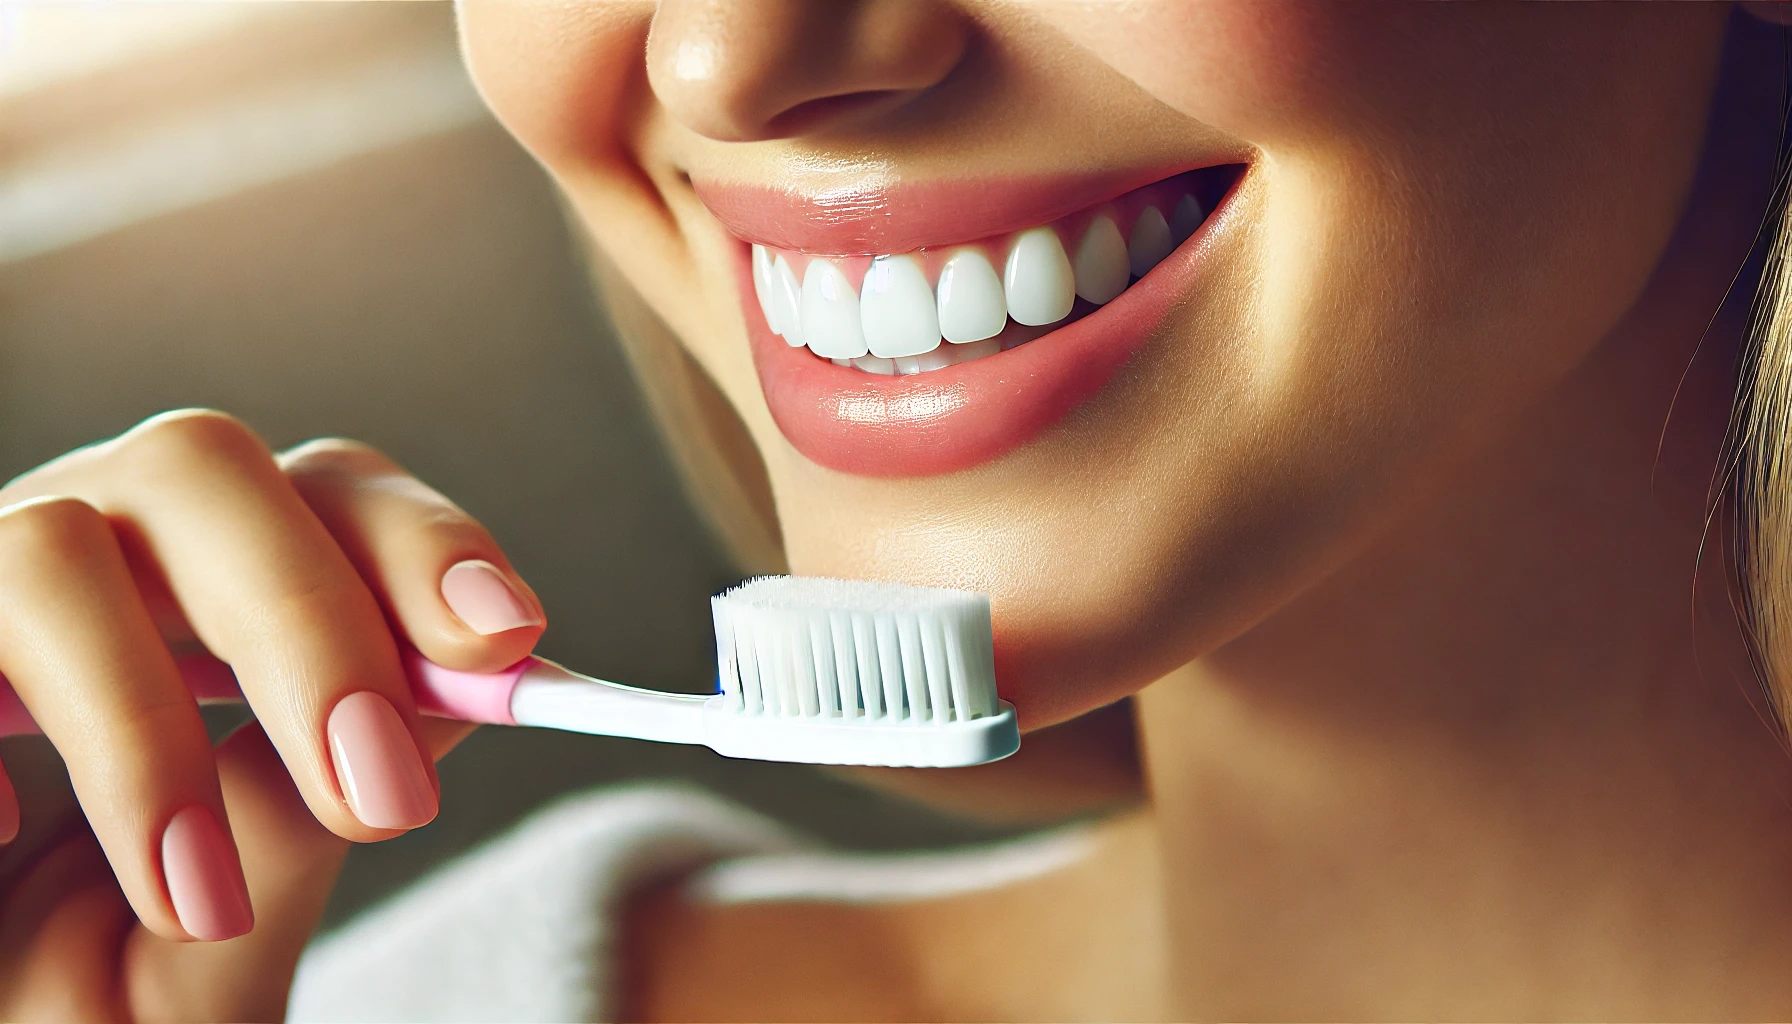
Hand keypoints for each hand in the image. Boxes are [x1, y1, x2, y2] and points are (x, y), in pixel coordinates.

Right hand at [0, 409, 545, 1020]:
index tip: (508, 642)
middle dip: (312, 624)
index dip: (421, 543)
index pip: (325, 494)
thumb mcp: (211, 938)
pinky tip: (4, 838)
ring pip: (53, 546)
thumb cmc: (73, 1009)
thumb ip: (301, 814)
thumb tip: (453, 690)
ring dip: (143, 722)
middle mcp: (83, 563)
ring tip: (195, 903)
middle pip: (204, 467)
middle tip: (382, 801)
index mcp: (189, 595)